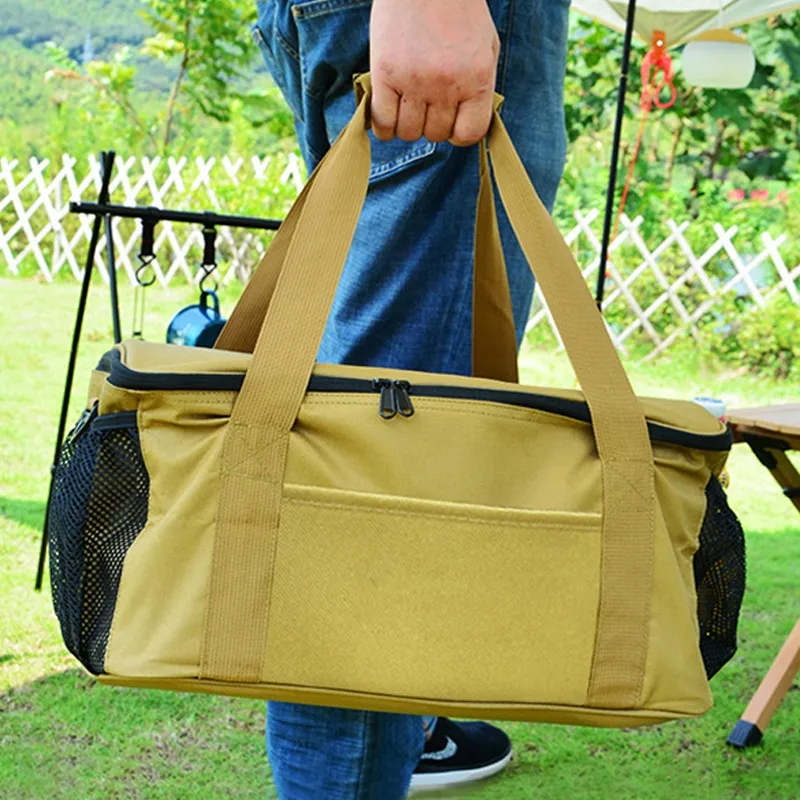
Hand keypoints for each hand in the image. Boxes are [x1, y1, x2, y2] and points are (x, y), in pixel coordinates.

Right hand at [369, 0, 498, 145]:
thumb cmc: (459, 10)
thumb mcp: (486, 47)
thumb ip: (479, 88)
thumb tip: (465, 127)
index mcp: (476, 78)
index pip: (469, 134)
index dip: (458, 132)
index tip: (451, 120)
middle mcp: (446, 84)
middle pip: (435, 134)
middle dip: (431, 123)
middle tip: (426, 101)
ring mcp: (413, 80)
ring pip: (408, 133)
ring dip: (407, 124)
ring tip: (407, 103)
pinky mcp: (384, 73)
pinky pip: (382, 122)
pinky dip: (383, 126)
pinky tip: (387, 113)